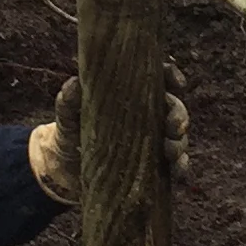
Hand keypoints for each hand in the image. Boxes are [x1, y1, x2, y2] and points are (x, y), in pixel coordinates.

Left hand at [29, 57, 189, 203]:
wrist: (65, 169)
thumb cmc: (69, 132)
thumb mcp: (67, 114)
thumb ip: (69, 99)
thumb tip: (74, 84)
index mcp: (131, 94)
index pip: (158, 78)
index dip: (172, 76)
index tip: (177, 83)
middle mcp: (146, 114)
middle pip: (173, 107)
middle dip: (179, 114)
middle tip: (173, 126)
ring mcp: (152, 140)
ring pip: (178, 135)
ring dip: (180, 141)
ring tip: (170, 150)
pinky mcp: (153, 165)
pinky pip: (175, 163)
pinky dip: (180, 166)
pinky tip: (177, 169)